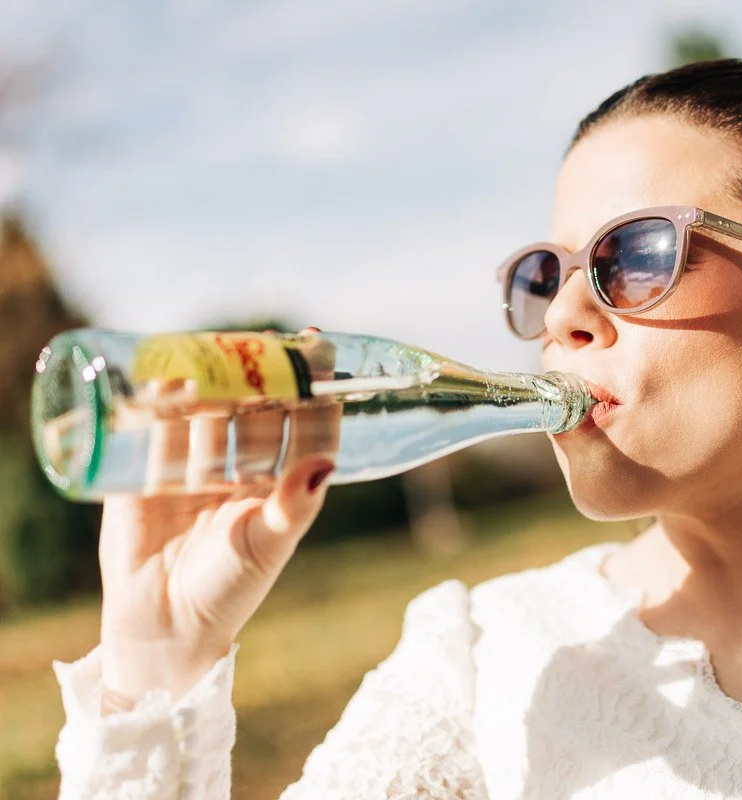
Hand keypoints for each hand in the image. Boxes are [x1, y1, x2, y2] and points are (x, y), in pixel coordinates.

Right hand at [97, 327, 340, 709]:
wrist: (162, 627)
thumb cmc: (228, 590)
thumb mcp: (267, 544)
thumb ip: (294, 506)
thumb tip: (327, 464)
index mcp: (279, 485)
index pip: (304, 428)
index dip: (316, 392)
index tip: (323, 351)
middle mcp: (241, 470)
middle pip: (256, 411)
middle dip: (265, 375)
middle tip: (269, 339)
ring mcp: (193, 468)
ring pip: (210, 413)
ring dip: (216, 380)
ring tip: (222, 347)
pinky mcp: (146, 473)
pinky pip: (158, 429)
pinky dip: (163, 401)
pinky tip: (169, 375)